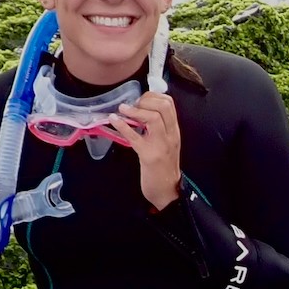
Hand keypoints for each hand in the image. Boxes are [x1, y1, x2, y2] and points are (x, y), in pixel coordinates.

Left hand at [115, 91, 180, 210]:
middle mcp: (170, 135)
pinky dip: (122, 125)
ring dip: (135, 110)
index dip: (153, 96)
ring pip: (153, 118)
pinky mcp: (148, 156)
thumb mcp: (166, 144)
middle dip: (145, 99)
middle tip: (133, 105)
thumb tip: (141, 112)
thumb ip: (159, 129)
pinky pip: (135, 137)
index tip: (140, 100)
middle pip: (163, 106)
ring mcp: (160, 145)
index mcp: (174, 131)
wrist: (167, 192)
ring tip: (123, 110)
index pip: (169, 103)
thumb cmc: (164, 168)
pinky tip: (113, 120)